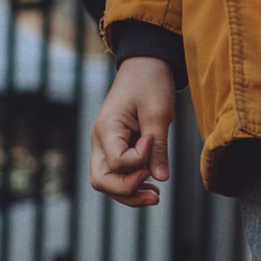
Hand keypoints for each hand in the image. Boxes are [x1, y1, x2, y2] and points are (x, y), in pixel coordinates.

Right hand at [90, 57, 176, 208]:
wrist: (145, 64)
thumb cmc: (150, 82)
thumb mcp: (158, 112)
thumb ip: (158, 147)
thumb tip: (161, 178)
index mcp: (106, 128)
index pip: (117, 162)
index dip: (139, 160)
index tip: (152, 140)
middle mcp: (99, 140)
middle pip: (102, 180)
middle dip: (128, 191)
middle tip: (156, 193)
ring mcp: (105, 145)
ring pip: (108, 182)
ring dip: (130, 193)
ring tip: (156, 196)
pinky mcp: (115, 147)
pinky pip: (117, 174)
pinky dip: (131, 183)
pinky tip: (151, 186)